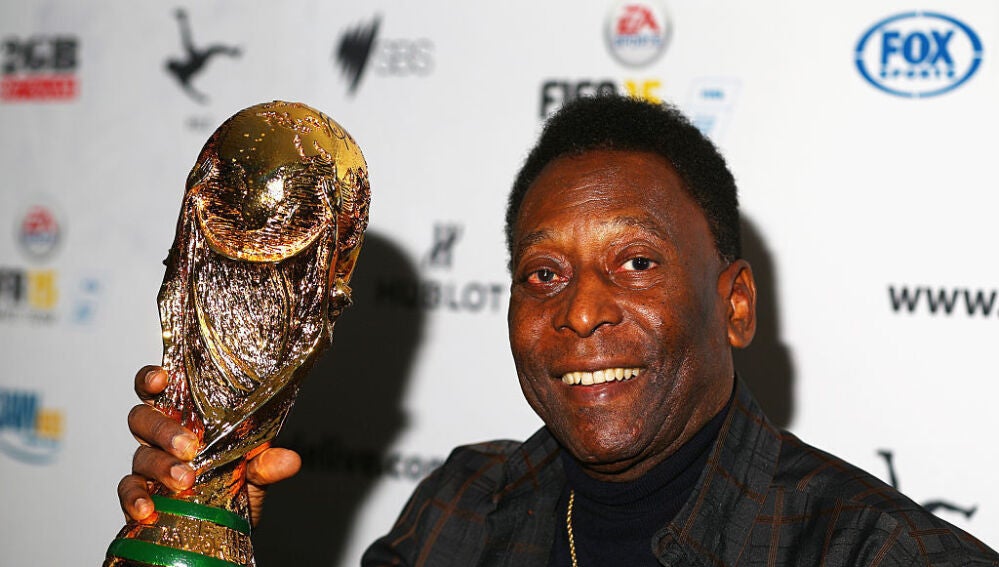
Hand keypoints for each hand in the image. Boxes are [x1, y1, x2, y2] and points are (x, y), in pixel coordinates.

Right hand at [116, 366, 301, 524]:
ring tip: (184, 480)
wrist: (229, 523)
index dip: (152, 379)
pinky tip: (148, 510)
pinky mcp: (144, 494)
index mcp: (188, 416)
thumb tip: (289, 460)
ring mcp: (151, 465)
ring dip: (159, 467)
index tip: (161, 378)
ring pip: (140, 456)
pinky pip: (128, 492)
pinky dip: (135, 499)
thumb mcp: (258, 469)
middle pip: (143, 418)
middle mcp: (163, 437)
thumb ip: (268, 462)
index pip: (161, 388)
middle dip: (163, 429)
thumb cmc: (238, 482)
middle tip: (189, 446)